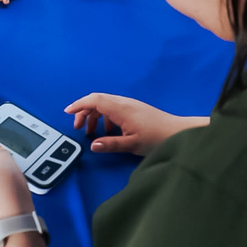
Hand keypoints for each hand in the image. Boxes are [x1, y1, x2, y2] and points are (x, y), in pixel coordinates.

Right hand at [65, 93, 206, 155]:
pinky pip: (113, 109)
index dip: (79, 105)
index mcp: (120, 108)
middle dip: (84, 112)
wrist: (179, 132)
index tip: (68, 112)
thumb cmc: (157, 138)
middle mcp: (123, 103)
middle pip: (97, 101)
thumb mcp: (132, 144)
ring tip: (90, 133)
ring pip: (105, 105)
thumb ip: (111, 144)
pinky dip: (105, 118)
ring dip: (94, 116)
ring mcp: (130, 105)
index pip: (94, 100)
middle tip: (77, 127)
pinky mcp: (134, 109)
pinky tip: (108, 132)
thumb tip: (93, 145)